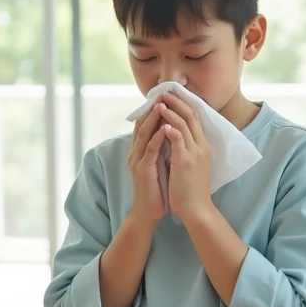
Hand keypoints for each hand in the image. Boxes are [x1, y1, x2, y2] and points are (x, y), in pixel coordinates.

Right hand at [127, 101, 166, 224]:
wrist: (148, 213)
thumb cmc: (155, 189)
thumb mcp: (157, 164)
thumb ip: (160, 149)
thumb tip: (170, 132)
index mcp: (139, 151)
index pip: (145, 125)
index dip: (152, 110)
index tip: (164, 96)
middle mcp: (135, 153)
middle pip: (142, 125)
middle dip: (151, 109)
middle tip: (161, 94)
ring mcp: (138, 161)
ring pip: (144, 135)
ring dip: (153, 119)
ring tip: (162, 105)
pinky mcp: (143, 170)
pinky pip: (151, 151)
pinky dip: (157, 138)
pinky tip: (165, 129)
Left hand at [157, 92, 212, 221]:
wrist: (197, 210)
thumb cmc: (192, 191)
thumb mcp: (192, 166)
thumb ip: (185, 151)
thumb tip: (172, 137)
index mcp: (203, 147)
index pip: (195, 119)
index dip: (183, 105)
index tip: (172, 96)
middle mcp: (201, 146)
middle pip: (191, 115)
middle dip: (177, 102)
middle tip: (164, 93)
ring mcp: (194, 153)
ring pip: (184, 124)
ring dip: (171, 111)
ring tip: (159, 103)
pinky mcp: (185, 161)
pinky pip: (177, 138)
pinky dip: (169, 128)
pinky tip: (161, 122)